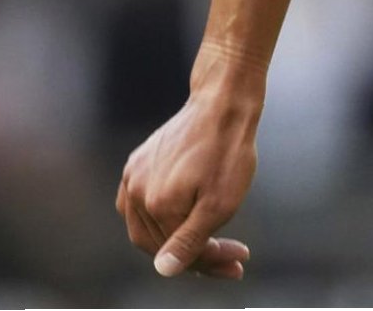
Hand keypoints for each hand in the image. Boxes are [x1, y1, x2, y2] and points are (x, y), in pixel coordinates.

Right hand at [117, 86, 259, 279]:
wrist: (223, 103)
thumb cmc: (227, 152)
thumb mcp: (220, 204)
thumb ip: (191, 241)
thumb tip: (164, 270)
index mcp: (155, 206)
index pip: (179, 254)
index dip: (210, 263)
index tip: (240, 260)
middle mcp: (134, 193)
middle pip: (161, 243)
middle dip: (199, 255)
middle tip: (232, 254)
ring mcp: (132, 176)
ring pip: (150, 226)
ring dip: (180, 237)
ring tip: (213, 239)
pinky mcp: (137, 163)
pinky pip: (143, 204)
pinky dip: (165, 217)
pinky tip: (186, 217)